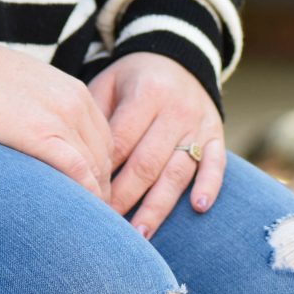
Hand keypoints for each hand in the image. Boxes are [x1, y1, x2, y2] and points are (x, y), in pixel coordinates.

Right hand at [0, 44, 114, 199]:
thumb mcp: (31, 87)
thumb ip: (49, 109)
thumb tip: (47, 139)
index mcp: (76, 91)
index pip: (104, 140)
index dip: (100, 170)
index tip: (90, 192)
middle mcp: (77, 103)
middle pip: (103, 156)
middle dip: (101, 187)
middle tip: (89, 214)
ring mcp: (62, 118)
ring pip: (94, 166)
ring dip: (94, 195)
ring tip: (82, 219)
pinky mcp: (41, 134)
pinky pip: (78, 170)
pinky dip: (85, 192)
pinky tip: (78, 210)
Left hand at [89, 52, 226, 237]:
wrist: (177, 59)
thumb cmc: (132, 80)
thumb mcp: (109, 84)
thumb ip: (95, 116)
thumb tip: (76, 158)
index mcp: (146, 93)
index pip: (122, 140)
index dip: (103, 171)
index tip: (85, 198)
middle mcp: (175, 109)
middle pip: (148, 162)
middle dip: (125, 196)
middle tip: (106, 226)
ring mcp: (199, 124)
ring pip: (178, 171)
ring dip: (159, 205)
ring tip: (140, 235)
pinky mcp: (217, 136)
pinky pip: (217, 164)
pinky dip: (209, 186)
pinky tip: (198, 208)